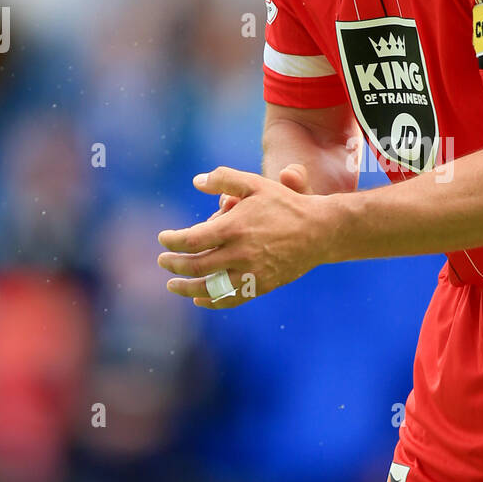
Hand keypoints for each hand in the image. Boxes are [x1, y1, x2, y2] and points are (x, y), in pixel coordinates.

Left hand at [157, 164, 322, 307]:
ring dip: (187, 289)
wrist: (320, 230)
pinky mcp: (262, 285)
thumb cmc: (286, 203)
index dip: (171, 241)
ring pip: (210, 288)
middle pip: (196, 266)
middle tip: (162, 261)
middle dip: (174, 265)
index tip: (163, 239)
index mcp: (234, 227)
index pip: (191, 240)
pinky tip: (199, 300)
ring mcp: (252, 273)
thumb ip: (224, 179)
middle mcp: (241, 253)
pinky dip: (213, 301)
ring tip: (172, 285)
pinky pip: (232, 299)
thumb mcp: (255, 184)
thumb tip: (196, 181)